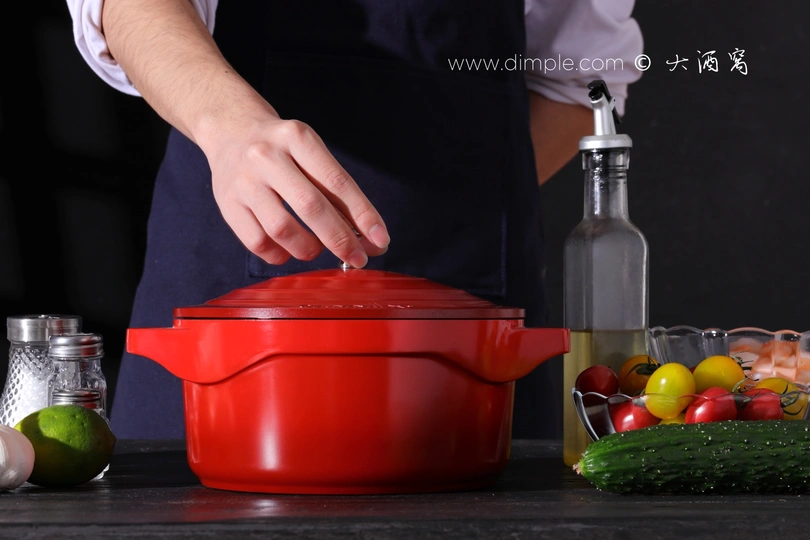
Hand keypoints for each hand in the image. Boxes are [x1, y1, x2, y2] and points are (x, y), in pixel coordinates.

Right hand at [203, 106, 389, 267]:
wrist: (231, 130)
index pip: (337, 181)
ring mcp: (244, 181)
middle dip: (340, 239)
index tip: (380, 239)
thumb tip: (368, 235)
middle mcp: (267, 156)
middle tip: (358, 259)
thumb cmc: (283, 148)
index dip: (362, 214)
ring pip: (281, 228)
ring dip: (308, 248)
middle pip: (311, 206)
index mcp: (297, 137)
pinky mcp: (227, 203)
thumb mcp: (310, 152)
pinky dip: (279, 254)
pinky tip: (288, 250)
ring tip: (317, 250)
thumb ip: (336, 190)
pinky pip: (257, 242)